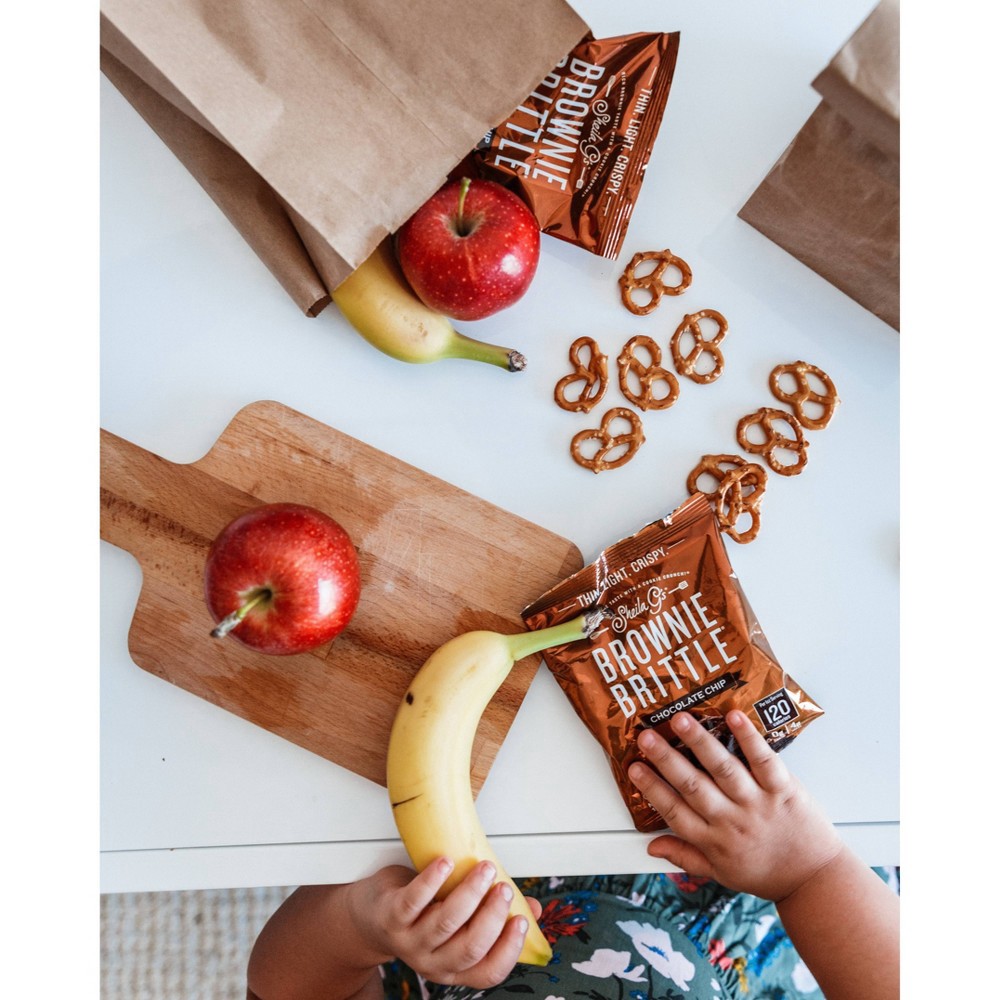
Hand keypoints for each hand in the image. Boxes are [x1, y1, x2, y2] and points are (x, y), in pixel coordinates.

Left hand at [346, 858, 539, 987]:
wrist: (370, 916)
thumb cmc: (422, 913)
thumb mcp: (459, 921)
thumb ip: (496, 916)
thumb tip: (533, 908)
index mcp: (453, 967)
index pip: (487, 972)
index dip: (508, 950)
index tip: (522, 921)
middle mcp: (432, 961)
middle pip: (468, 948)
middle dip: (492, 916)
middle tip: (504, 888)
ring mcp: (410, 941)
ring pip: (445, 923)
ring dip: (469, 894)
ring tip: (485, 869)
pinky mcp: (392, 916)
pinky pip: (414, 900)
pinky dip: (432, 880)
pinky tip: (446, 862)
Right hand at [628, 709, 842, 901]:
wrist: (816, 881)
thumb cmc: (768, 875)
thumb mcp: (721, 874)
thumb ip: (685, 856)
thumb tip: (651, 847)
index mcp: (714, 842)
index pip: (674, 812)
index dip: (651, 789)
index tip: (633, 768)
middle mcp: (732, 820)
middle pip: (693, 786)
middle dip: (666, 760)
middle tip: (646, 737)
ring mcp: (758, 803)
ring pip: (723, 769)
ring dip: (700, 743)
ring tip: (680, 720)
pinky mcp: (783, 789)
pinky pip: (764, 761)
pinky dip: (749, 738)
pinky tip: (734, 717)